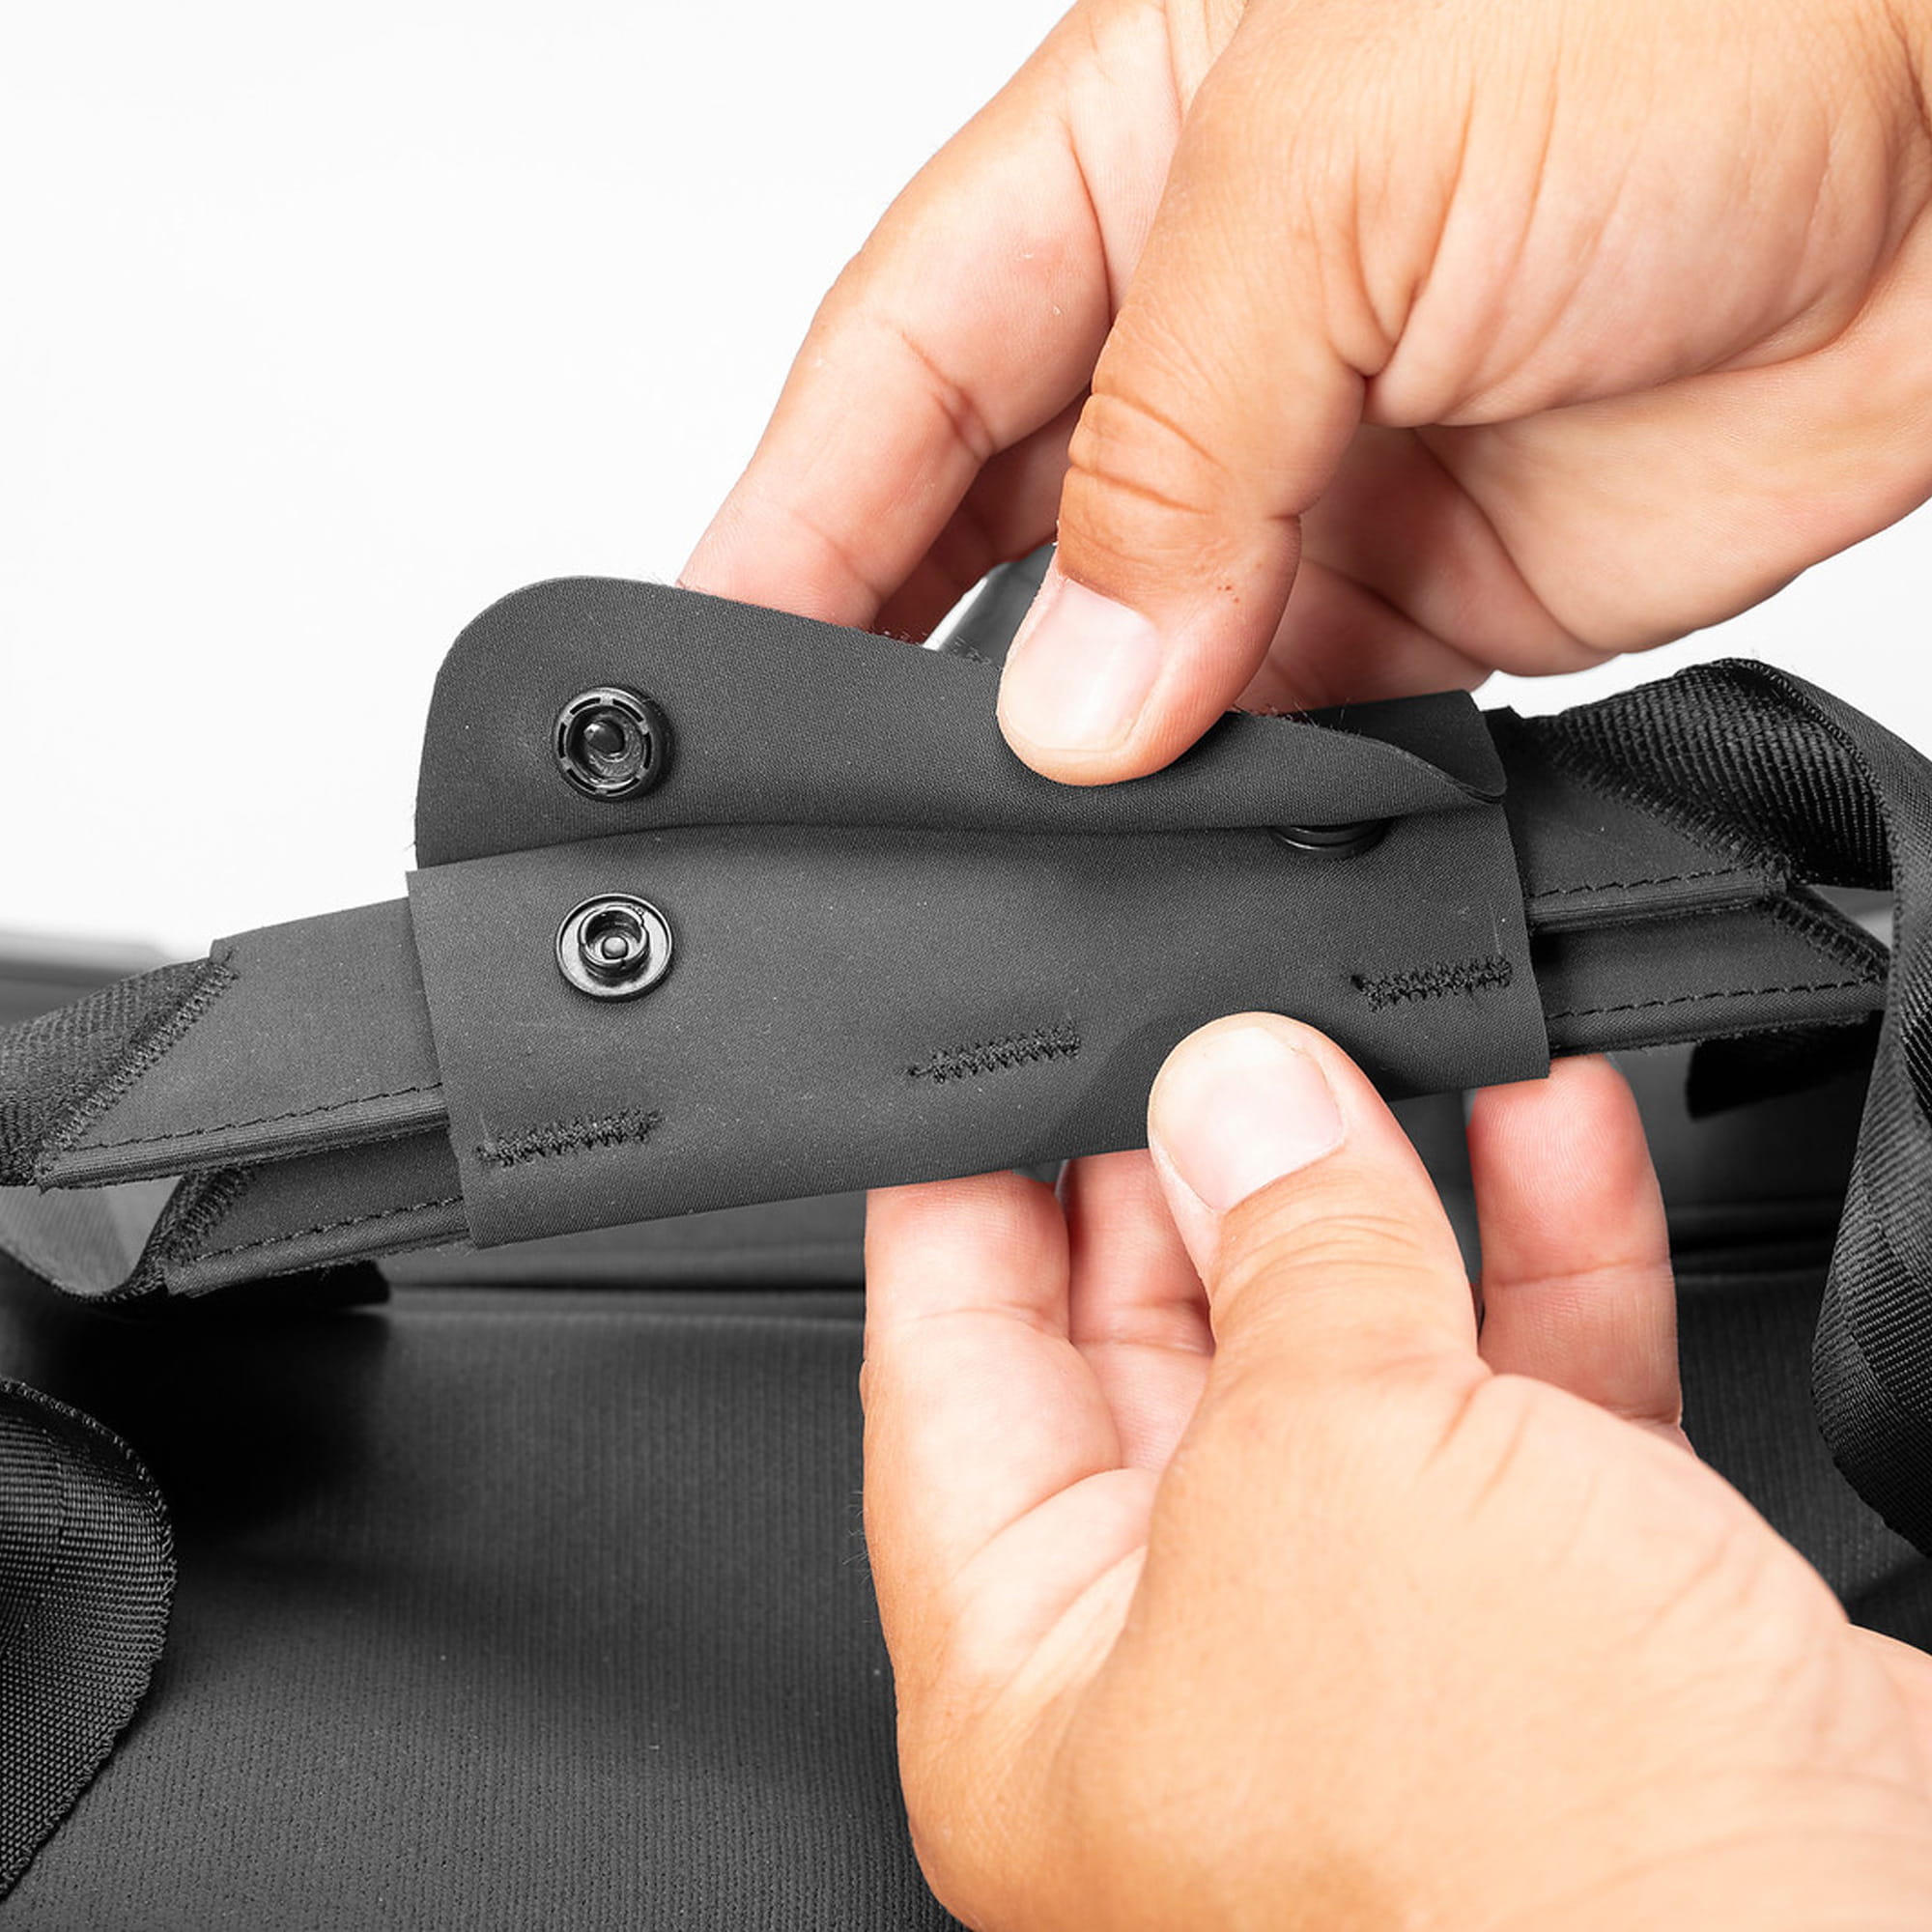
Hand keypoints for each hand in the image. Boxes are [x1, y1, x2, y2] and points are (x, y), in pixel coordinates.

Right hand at [685, 0, 1931, 780]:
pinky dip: (1232, 797)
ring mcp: (1316, 474)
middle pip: (987, 527)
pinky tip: (1184, 840)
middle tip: (842, 786)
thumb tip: (1075, 690)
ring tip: (1021, 833)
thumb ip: (1177, 445)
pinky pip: (1289, 724)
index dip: (790, 516)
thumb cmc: (1708, 5)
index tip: (712, 657)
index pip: (892, 362)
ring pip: (1131, 656)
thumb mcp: (1348, 173)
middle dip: (904, 658)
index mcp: (1127, 158)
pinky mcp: (1437, 599)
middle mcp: (1205, 329)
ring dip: (1077, 754)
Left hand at [862, 1021, 1931, 1928]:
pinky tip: (1541, 1130)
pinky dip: (1539, 1251)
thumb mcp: (1339, 1481)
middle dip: (1196, 1174)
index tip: (991, 1078)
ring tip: (1378, 1049)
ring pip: (1350, 1354)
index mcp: (1048, 1690)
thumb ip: (1284, 1259)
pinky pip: (1518, 1386)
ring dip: (1379, 1193)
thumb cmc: (1540, 1891)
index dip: (965, 1207)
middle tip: (1220, 1040)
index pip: (949, 1384)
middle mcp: (1205, 1671)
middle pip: (1157, 1351)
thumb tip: (1239, 1096)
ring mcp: (1388, 1638)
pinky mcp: (1560, 1615)